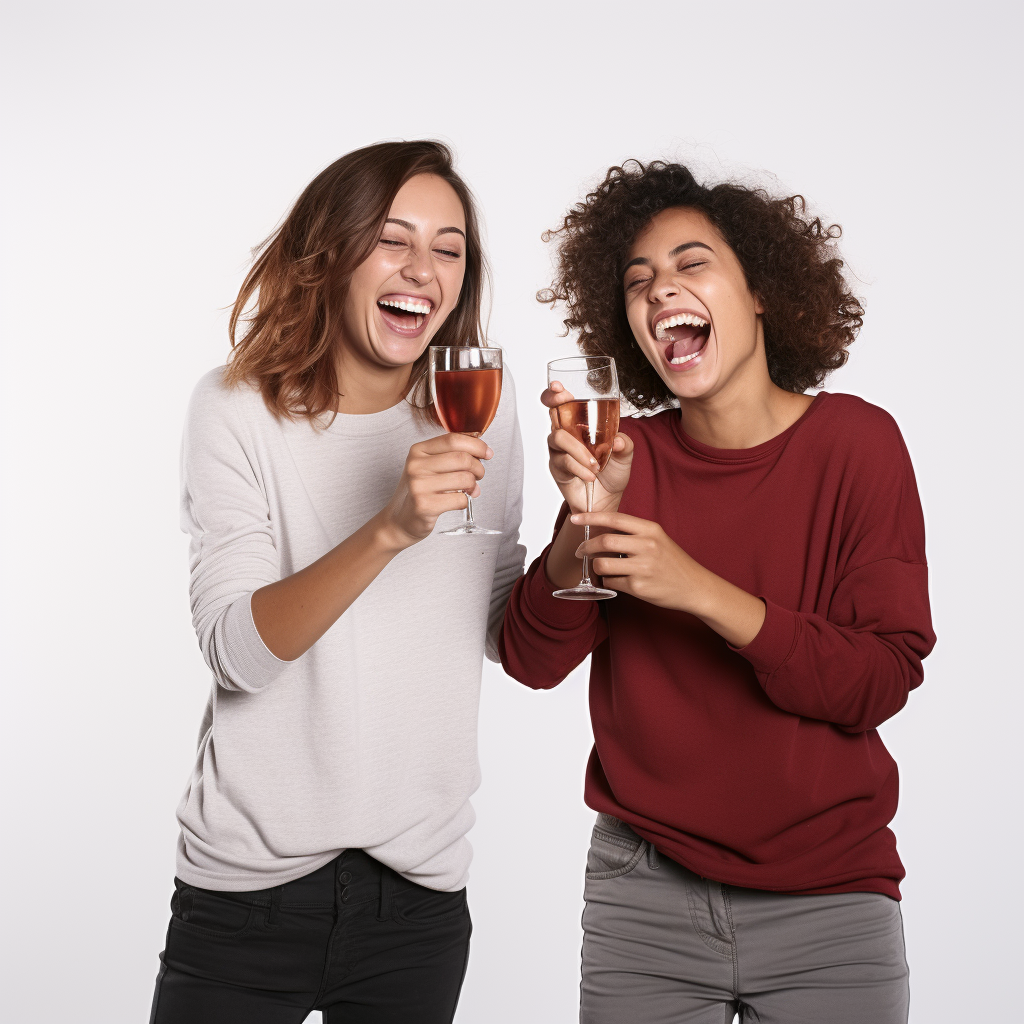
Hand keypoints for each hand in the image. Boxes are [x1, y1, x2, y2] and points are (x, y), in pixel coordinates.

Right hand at [378, 434, 490, 549]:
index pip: (453, 440)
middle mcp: (416, 466)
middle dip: (478, 467)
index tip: (486, 452)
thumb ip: (451, 454)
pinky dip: (465, 501)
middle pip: (462, 458)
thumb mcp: (429, 466)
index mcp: (418, 451)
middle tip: (479, 475)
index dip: (476, 445)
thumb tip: (481, 449)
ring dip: (473, 485)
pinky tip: (458, 501)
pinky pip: (460, 499)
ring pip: (464, 479)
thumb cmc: (420, 491)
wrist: (400, 519)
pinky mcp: (424, 505)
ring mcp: (419, 486)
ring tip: (469, 489)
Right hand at [542, 382, 632, 513]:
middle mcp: (566, 434)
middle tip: (565, 399)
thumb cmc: (612, 473)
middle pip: (552, 411)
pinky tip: (591, 475)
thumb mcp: (625, 455)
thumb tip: (618, 441)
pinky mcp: (557, 468)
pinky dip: (579, 468)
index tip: (558, 386)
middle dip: (556, 401)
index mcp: (581, 426)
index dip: (556, 393)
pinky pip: (563, 461)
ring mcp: (559, 451)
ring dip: (579, 451)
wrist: (606, 501)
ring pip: (559, 437)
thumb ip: (625, 444)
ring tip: (596, 466)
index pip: (564, 404)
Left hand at [570, 510, 700, 609]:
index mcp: (651, 530)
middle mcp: (647, 546)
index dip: (591, 518)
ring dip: (596, 567)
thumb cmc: (673, 562)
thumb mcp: (658, 539)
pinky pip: (611, 582)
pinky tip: (618, 581)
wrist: (695, 587)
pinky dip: (609, 582)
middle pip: (604, 542)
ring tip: (602, 568)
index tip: (575, 519)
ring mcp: (643, 568)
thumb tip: (600, 531)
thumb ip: (633, 534)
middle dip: (586, 547)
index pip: (614, 519)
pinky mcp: (639, 587)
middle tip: (580, 551)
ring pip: (602, 565)